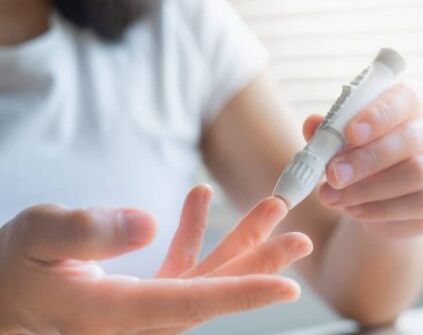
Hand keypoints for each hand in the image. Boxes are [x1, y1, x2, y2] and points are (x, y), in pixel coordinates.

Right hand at [0, 185, 311, 333]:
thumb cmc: (7, 270)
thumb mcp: (35, 238)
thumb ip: (86, 232)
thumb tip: (147, 223)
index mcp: (114, 312)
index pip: (190, 303)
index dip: (243, 293)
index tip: (288, 285)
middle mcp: (136, 317)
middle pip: (211, 292)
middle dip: (259, 263)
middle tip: (298, 240)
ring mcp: (139, 308)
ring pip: (202, 278)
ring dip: (237, 242)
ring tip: (270, 209)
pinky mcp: (136, 297)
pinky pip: (176, 269)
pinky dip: (192, 235)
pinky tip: (198, 200)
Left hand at [305, 84, 422, 238]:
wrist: (386, 200)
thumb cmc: (367, 156)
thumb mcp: (345, 140)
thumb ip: (331, 130)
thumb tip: (313, 123)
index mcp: (421, 98)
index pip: (407, 97)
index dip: (379, 115)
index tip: (350, 133)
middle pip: (412, 138)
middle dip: (368, 158)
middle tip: (333, 174)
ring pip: (417, 173)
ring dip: (369, 188)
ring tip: (333, 197)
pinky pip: (422, 203)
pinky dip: (383, 210)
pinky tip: (354, 211)